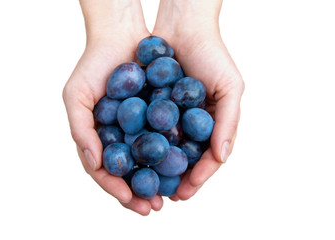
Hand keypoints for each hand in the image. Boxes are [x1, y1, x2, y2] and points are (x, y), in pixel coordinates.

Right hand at [63, 0, 161, 214]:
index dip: (117, 189)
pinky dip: (173, 153)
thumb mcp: (76, 96)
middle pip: (130, 172)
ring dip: (160, 179)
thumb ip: (81, 130)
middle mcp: (120, 137)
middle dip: (141, 192)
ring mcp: (139, 127)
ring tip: (172, 194)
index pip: (106, 172)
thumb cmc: (93, 65)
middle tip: (154, 207)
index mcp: (99, 139)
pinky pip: (167, 138)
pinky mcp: (159, 115)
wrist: (121, 35)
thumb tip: (95, 163)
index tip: (132, 201)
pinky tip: (183, 165)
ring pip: (150, 160)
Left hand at [153, 0, 244, 200]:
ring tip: (147, 186)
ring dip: (156, 169)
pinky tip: (132, 159)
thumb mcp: (230, 87)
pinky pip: (144, 130)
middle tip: (164, 198)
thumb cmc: (213, 54)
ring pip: (162, 150)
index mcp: (211, 124)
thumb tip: (222, 157)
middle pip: (182, 159)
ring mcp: (170, 117)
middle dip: (174, 180)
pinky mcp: (150, 106)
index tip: (186, 192)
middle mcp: (190, 124)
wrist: (183, 26)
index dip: (198, 177)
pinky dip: (140, 145)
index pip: (206, 159)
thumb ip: (229, 122)